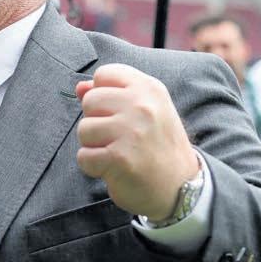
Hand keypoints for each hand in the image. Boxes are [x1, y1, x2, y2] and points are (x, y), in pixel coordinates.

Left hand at [76, 64, 198, 220]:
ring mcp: (131, 131)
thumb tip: (79, 87)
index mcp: (149, 88)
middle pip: (89, 101)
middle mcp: (142, 105)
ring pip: (83, 129)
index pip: (104, 74)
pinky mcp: (119, 157)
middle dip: (96, 121)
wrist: (181, 187)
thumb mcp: (145, 111)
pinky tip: (113, 168)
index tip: (116, 112)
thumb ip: (112, 94)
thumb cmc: (157, 146)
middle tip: (117, 137)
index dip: (102, 94)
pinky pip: (83, 156)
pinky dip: (93, 167)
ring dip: (93, 146)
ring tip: (116, 152)